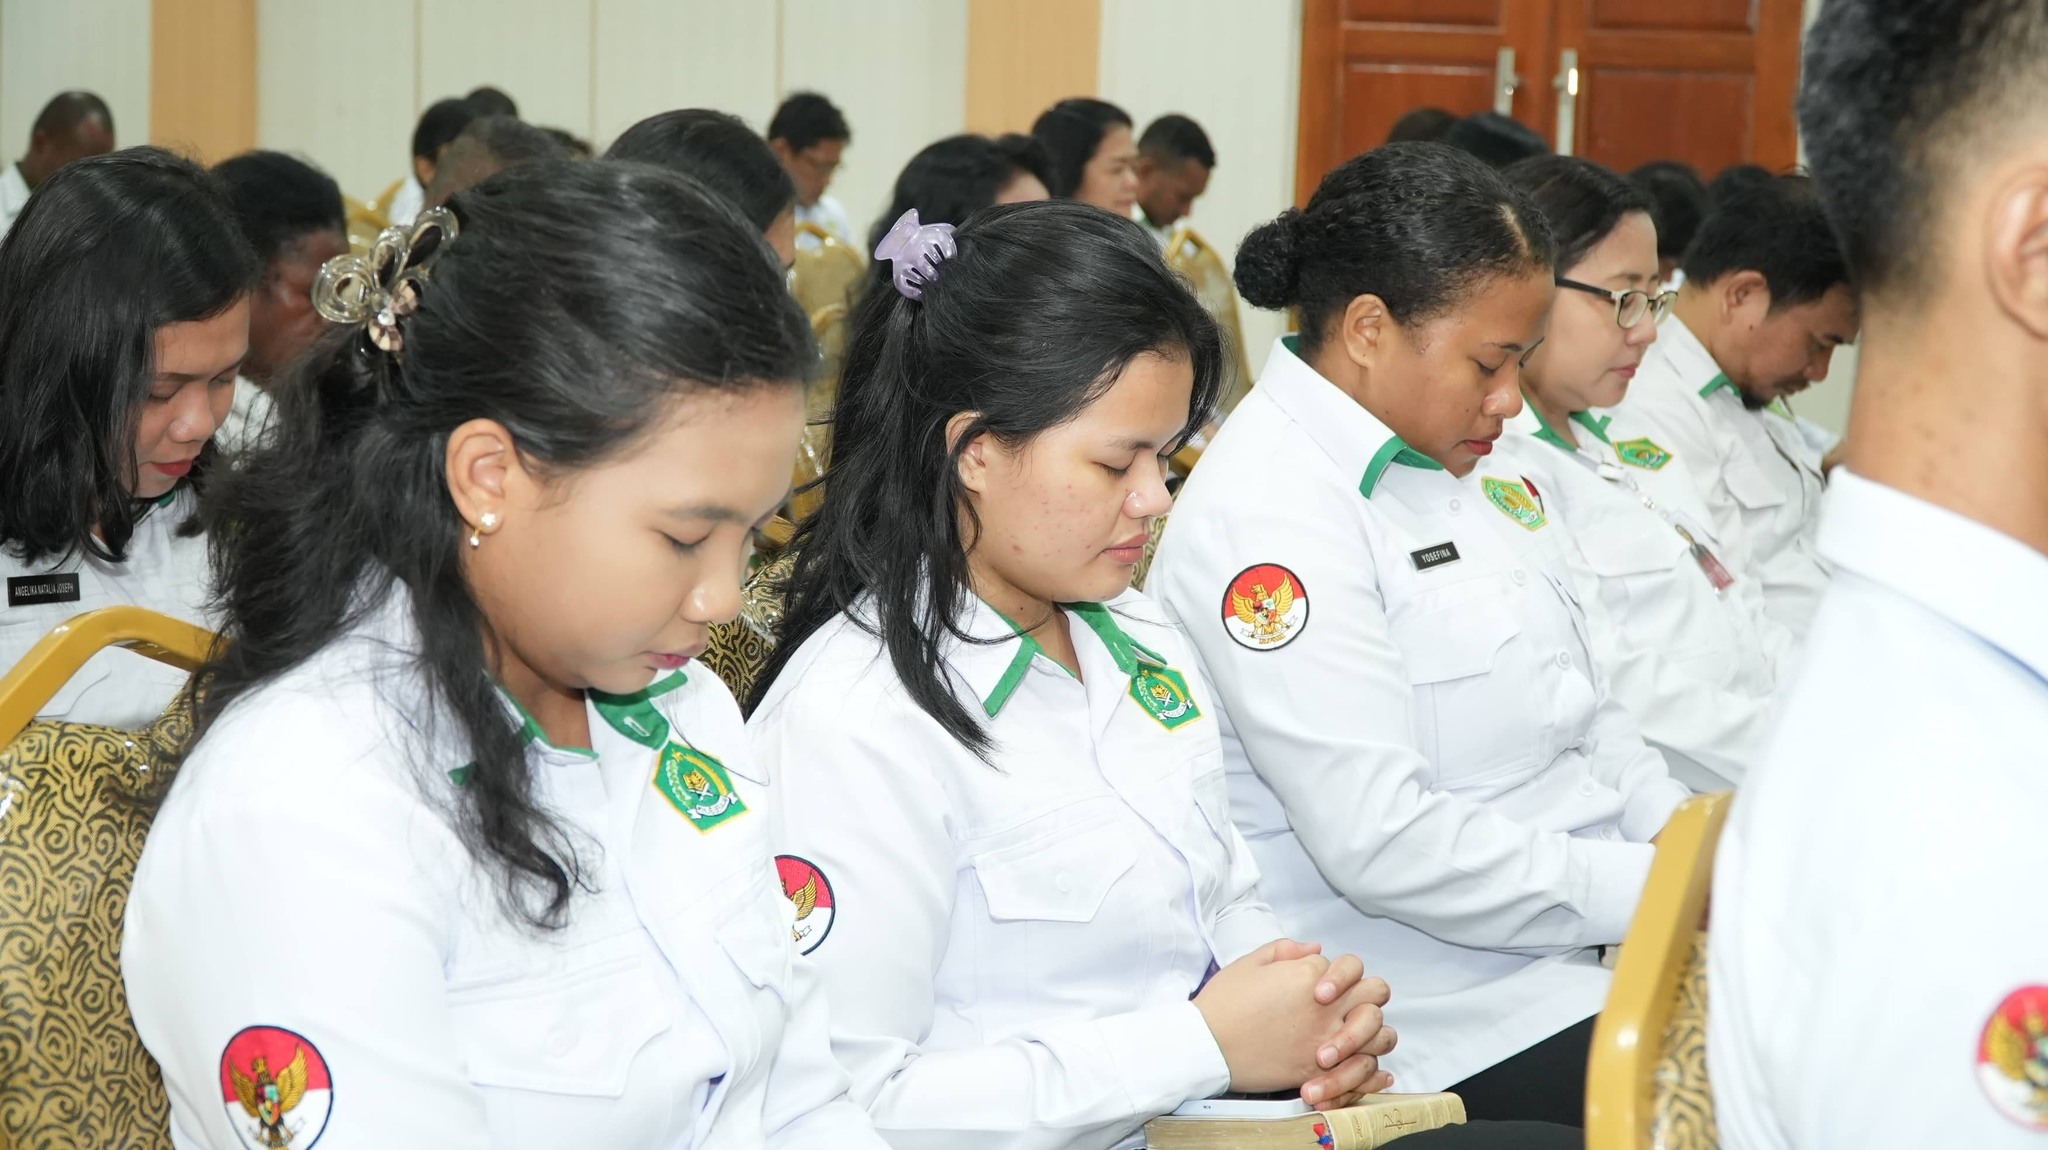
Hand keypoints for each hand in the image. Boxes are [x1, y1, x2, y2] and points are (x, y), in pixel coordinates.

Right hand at [1193, 940, 1393, 1095]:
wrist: (1207, 1045)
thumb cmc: (1224, 1003)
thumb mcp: (1251, 962)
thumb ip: (1287, 950)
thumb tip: (1315, 949)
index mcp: (1309, 975)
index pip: (1345, 966)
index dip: (1335, 973)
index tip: (1318, 984)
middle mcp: (1326, 1008)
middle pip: (1376, 992)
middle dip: (1368, 993)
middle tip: (1350, 1002)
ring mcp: (1326, 1040)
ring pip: (1380, 1033)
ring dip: (1374, 1031)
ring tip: (1359, 1033)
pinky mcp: (1319, 1070)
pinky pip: (1364, 1072)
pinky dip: (1373, 1074)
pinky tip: (1377, 1072)